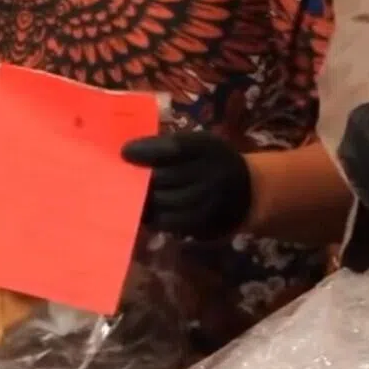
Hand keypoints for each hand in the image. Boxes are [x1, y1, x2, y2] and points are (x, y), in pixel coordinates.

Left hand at [121, 131, 250, 239]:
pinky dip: (155, 218)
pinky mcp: (206, 223)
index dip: (148, 150)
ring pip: (166, 203)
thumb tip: (128, 153)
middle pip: (166, 177)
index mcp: (209, 147)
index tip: (125, 152)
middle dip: (141, 179)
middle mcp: (214, 173)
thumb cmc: (211, 161)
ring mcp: (211, 201)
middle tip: (121, 178)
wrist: (247, 190)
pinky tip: (146, 213)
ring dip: (145, 201)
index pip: (176, 147)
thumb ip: (169, 146)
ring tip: (131, 197)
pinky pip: (172, 223)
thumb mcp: (199, 144)